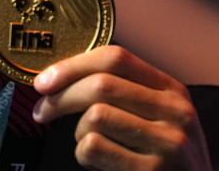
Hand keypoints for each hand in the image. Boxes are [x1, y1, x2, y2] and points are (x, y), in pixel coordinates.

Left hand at [32, 45, 212, 170]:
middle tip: (43, 112)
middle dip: (61, 98)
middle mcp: (176, 112)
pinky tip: (97, 164)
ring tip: (87, 144)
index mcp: (172, 90)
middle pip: (101, 85)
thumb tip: (60, 76)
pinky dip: (84, 155)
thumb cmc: (163, 159)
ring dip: (78, 133)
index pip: (115, 58)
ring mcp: (169, 143)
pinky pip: (95, 148)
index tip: (44, 81)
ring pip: (95, 117)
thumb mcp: (157, 118)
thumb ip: (123, 94)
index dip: (72, 65)